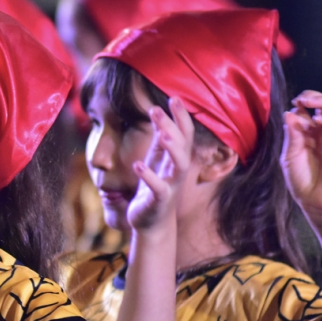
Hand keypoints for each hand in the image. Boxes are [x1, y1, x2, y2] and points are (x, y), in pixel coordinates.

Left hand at [127, 97, 192, 230]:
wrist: (152, 222)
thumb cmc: (154, 188)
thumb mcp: (157, 161)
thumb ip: (160, 140)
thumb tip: (159, 114)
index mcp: (175, 159)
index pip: (184, 134)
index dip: (181, 117)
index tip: (174, 98)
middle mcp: (177, 170)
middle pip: (183, 145)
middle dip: (173, 127)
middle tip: (158, 110)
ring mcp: (170, 185)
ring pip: (179, 165)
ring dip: (171, 149)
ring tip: (162, 134)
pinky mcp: (159, 200)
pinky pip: (157, 187)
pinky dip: (148, 176)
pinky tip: (137, 164)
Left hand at [281, 90, 321, 220]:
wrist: (312, 202)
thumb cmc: (300, 181)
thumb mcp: (289, 156)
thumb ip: (292, 135)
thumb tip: (290, 113)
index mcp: (308, 135)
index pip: (309, 112)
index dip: (303, 103)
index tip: (294, 101)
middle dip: (315, 97)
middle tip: (302, 97)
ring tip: (310, 102)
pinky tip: (319, 119)